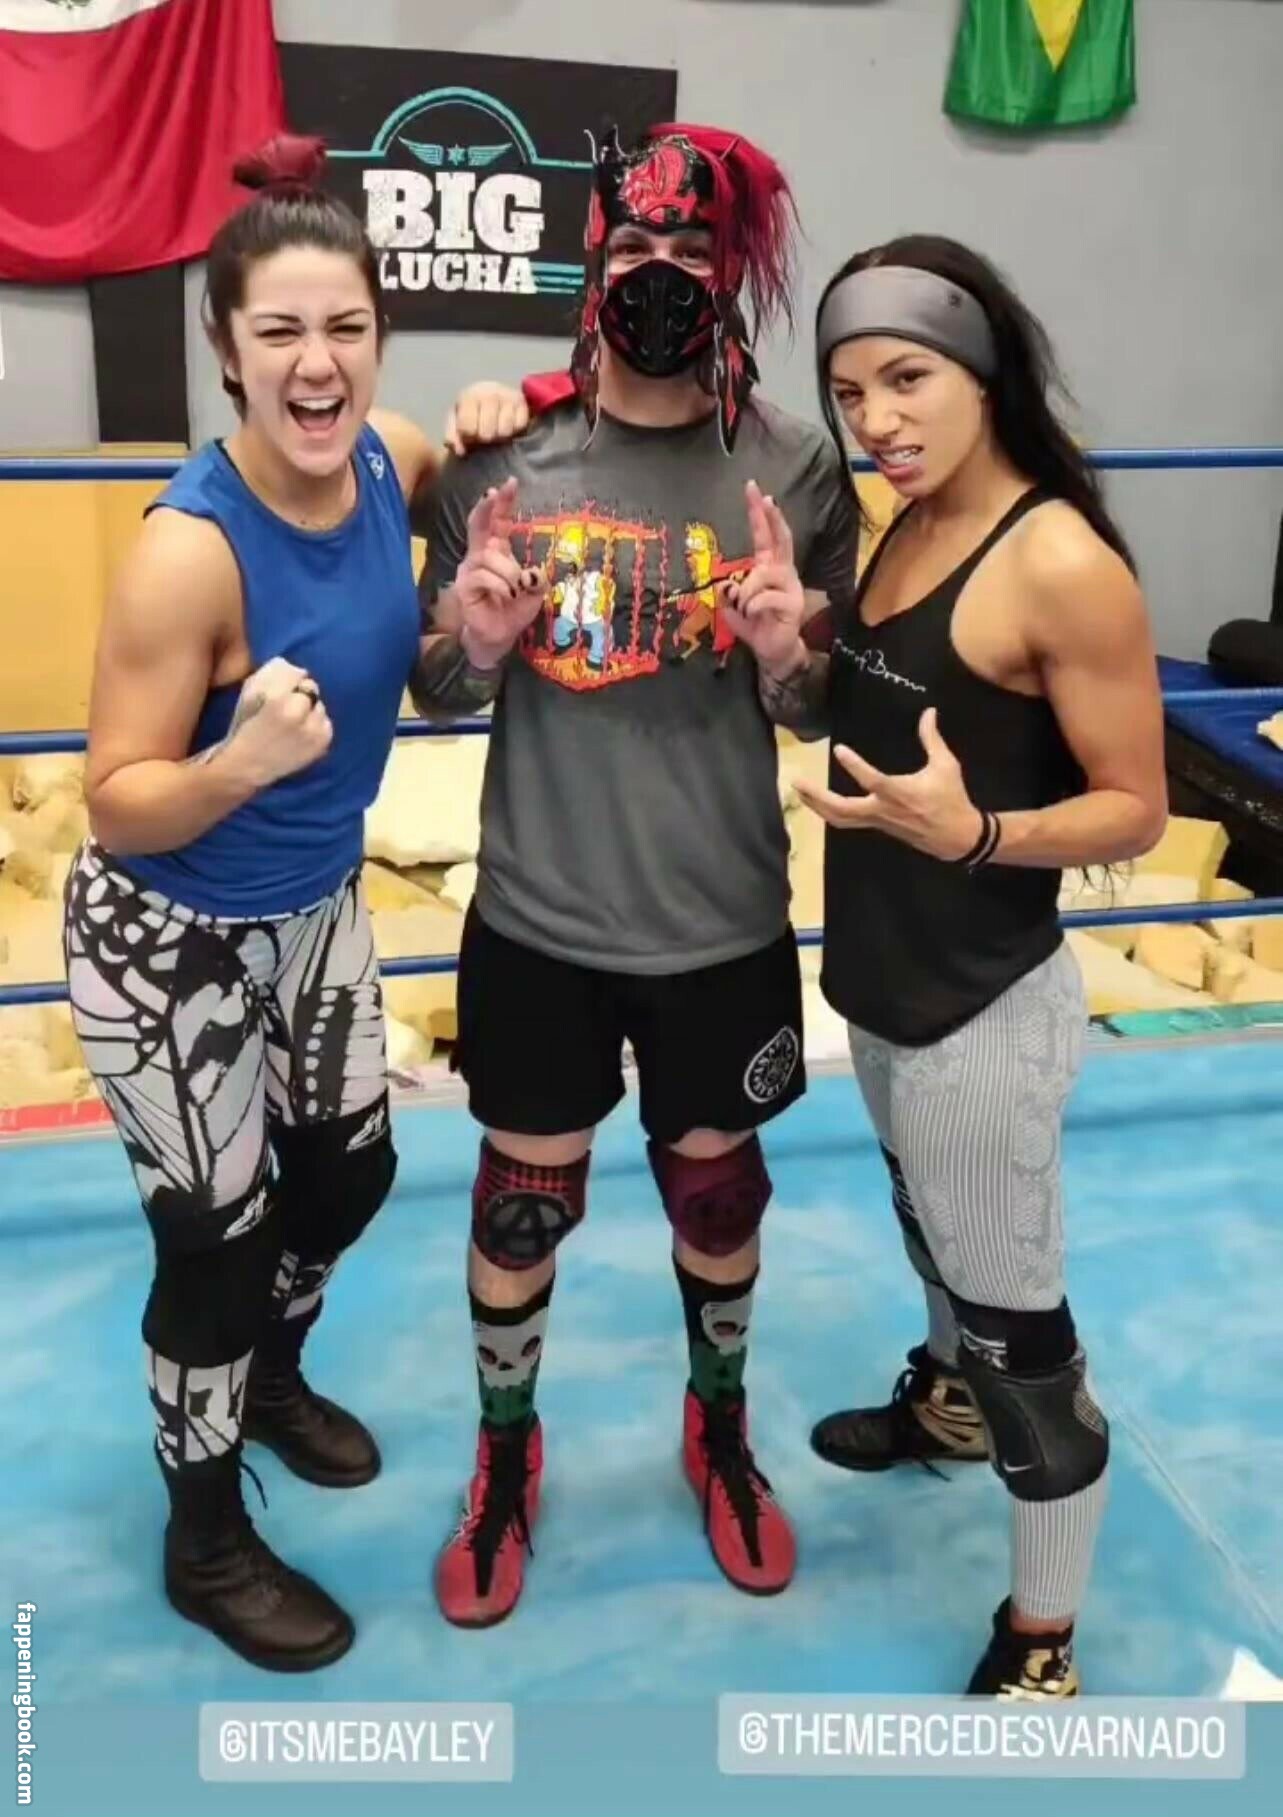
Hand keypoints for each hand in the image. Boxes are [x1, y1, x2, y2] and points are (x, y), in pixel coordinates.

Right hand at [223, 657, 332, 788]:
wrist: (248, 766)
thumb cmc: (245, 727)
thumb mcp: (249, 694)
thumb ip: (272, 676)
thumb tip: (297, 669)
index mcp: (277, 699)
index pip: (298, 674)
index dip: (291, 681)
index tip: (284, 689)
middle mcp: (299, 713)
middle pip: (312, 689)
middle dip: (301, 695)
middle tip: (288, 707)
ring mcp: (313, 730)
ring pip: (320, 707)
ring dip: (310, 711)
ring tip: (295, 723)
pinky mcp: (321, 745)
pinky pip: (327, 725)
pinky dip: (317, 726)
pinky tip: (302, 734)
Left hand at [443, 382, 529, 456]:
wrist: (492, 395)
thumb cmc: (472, 411)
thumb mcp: (457, 421)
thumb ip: (453, 436)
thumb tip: (459, 451)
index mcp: (469, 396)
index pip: (467, 427)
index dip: (468, 437)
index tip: (470, 435)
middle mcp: (490, 392)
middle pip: (486, 432)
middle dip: (484, 438)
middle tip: (484, 435)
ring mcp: (508, 396)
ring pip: (504, 431)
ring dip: (500, 436)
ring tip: (496, 430)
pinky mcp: (523, 402)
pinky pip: (519, 426)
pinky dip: (514, 431)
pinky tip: (508, 426)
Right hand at [454, 477, 546, 667]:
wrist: (498, 637)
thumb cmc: (514, 610)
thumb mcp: (535, 592)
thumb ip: (537, 579)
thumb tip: (531, 573)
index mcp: (497, 550)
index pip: (498, 521)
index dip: (503, 503)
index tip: (511, 483)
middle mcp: (480, 555)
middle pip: (479, 524)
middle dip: (486, 507)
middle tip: (492, 493)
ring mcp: (470, 569)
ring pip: (490, 557)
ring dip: (510, 573)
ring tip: (516, 591)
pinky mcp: (465, 585)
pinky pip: (485, 576)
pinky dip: (501, 586)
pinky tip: (506, 596)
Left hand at [721, 481, 806, 674]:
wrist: (772, 652)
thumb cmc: (755, 625)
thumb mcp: (733, 607)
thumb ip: (729, 593)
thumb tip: (727, 585)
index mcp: (769, 568)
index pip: (766, 536)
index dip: (760, 514)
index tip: (755, 490)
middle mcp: (783, 572)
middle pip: (780, 539)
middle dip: (770, 518)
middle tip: (764, 497)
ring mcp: (790, 587)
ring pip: (763, 574)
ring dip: (746, 591)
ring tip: (743, 607)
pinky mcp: (792, 605)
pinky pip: (764, 597)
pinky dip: (751, 606)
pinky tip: (752, 615)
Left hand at [795, 707, 985, 860]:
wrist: (956, 837)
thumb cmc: (951, 798)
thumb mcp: (946, 765)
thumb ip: (932, 738)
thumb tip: (929, 711)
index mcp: (898, 792)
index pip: (870, 780)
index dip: (853, 765)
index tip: (838, 749)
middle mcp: (882, 809)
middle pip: (841, 809)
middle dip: (816, 796)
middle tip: (796, 781)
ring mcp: (877, 821)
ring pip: (840, 819)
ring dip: (817, 806)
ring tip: (799, 791)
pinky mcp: (877, 826)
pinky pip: (847, 821)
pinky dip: (830, 813)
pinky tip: (818, 803)